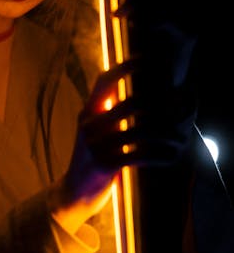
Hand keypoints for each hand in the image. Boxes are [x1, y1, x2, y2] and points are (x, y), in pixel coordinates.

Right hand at [50, 0, 197, 229]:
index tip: (148, 61)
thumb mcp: (94, 132)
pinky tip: (169, 156)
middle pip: (129, 103)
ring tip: (179, 136)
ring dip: (164, 133)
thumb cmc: (91, 159)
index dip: (126, 67)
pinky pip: (138, 155)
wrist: (73, 192)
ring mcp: (95, 145)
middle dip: (157, 103)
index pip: (104, 81)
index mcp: (87, 113)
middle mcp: (89, 125)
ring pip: (138, 131)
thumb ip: (107, 114)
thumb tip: (130, 97)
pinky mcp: (105, 165)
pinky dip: (158, 155)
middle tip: (176, 105)